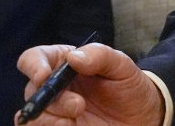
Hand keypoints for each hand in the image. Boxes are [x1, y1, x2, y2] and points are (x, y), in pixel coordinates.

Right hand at [15, 42, 164, 124]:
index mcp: (63, 63)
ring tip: (78, 116)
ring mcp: (56, 111)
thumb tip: (73, 58)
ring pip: (33, 117)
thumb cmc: (129, 86)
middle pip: (32, 91)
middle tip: (78, 105)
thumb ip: (99, 55)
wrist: (142, 117)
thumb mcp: (122, 65)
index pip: (33, 58)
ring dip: (52, 119)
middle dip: (52, 99)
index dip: (33, 65)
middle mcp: (54, 87)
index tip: (44, 75)